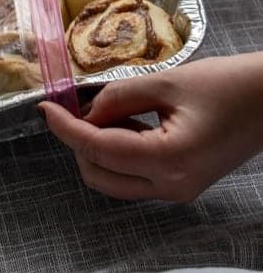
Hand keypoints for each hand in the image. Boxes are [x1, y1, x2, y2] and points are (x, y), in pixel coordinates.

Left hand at [39, 53, 262, 201]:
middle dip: (79, 141)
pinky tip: (128, 121)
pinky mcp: (180, 184)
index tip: (45, 107)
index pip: (97, 149)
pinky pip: (133, 175)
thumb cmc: (227, 85)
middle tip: (79, 105)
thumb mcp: (165, 82)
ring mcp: (177, 190)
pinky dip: (118, 150)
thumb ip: (118, 97)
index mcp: (168, 160)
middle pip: (98, 174)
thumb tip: (86, 112)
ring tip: (112, 109)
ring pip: (113, 179)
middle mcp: (170, 186)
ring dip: (98, 146)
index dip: (65, 128)